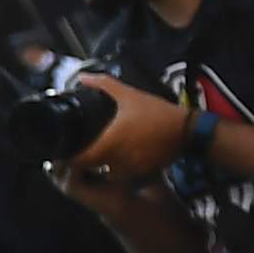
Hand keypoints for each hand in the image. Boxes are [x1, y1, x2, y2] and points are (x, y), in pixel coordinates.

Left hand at [61, 77, 183, 184]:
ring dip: (100, 165)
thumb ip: (103, 85)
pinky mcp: (141, 173)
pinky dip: (116, 168)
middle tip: (81, 147)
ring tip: (99, 152)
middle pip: (90, 168)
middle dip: (84, 160)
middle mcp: (117, 161)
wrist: (187, 130)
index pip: (80, 160)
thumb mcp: (129, 95)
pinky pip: (122, 175)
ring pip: (106, 173)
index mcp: (109, 143)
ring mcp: (129, 170)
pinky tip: (118, 156)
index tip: (66, 147)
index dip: (69, 156)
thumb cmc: (156, 112)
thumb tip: (83, 77)